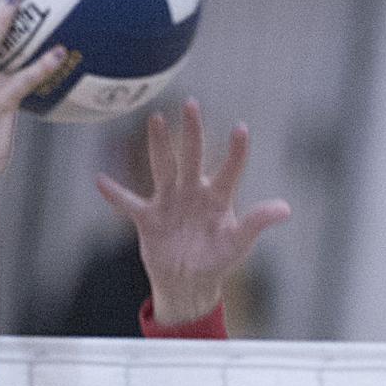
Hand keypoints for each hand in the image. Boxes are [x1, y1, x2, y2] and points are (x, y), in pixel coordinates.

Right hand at [97, 99, 290, 325]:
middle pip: (193, 157)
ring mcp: (170, 201)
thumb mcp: (238, 243)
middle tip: (192, 103)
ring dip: (159, 145)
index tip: (241, 128)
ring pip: (163, 167)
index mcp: (218, 197)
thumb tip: (285, 209)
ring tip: (156, 119)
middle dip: (192, 132)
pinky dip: (115, 194)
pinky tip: (100, 180)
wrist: (188, 282)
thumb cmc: (217, 260)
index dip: (236, 152)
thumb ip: (257, 222)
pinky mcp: (149, 217)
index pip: (230, 170)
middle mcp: (193, 191)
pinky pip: (129, 203)